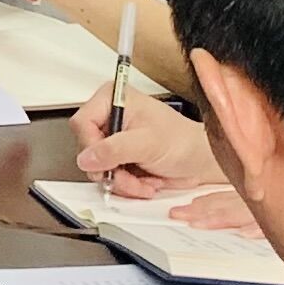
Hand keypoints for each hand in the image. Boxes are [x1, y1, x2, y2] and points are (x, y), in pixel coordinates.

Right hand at [69, 88, 221, 197]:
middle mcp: (110, 117)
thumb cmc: (184, 141)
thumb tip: (87, 157)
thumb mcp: (148, 142)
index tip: (105, 163)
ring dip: (120, 180)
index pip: (82, 123)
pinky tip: (143, 181)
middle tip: (129, 175)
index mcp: (113, 99)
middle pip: (87, 148)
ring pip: (96, 167)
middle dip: (110, 169)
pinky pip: (108, 177)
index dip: (90, 147)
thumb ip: (115, 149)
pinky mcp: (118, 158)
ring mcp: (113, 139)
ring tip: (142, 181)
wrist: (201, 161)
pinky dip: (125, 185)